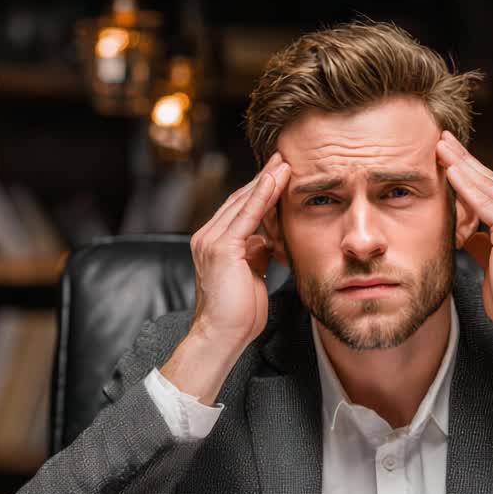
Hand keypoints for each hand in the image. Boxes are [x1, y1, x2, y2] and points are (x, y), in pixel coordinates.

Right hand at [189, 152, 290, 347]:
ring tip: (285, 162)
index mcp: (214, 243)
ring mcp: (211, 240)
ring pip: (243, 203)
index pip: (240, 209)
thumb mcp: (252, 276)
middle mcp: (207, 237)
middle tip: (284, 157)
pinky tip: (276, 180)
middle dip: (264, 179)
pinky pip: (246, 215)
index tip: (279, 174)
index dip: (260, 191)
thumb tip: (268, 241)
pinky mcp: (221, 247)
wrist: (222, 336)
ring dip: (266, 180)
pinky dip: (262, 196)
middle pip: (241, 200)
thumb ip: (256, 254)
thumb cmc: (238, 314)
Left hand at [436, 131, 492, 383]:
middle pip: (489, 180)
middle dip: (463, 159)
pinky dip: (466, 185)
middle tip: (441, 138)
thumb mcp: (492, 264)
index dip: (469, 172)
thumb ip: (482, 245)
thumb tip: (467, 235)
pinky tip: (450, 171)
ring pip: (486, 186)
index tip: (448, 157)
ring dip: (461, 165)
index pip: (492, 190)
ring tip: (441, 146)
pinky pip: (485, 202)